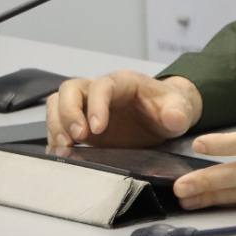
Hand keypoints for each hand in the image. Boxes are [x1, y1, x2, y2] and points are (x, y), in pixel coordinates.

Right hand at [46, 71, 203, 148]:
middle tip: (77, 139)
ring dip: (57, 125)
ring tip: (65, 148)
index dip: (95, 105)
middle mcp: (100, 90)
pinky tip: (63, 153)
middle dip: (68, 113)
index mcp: (123, 82)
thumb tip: (173, 118)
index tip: (97, 129)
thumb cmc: (167, 107)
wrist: (163, 116)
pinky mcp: (81, 124)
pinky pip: (58, 123)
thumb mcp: (179, 109)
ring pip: (58, 103)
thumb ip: (178, 112)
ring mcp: (87, 106)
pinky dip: (56, 137)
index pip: (101, 86)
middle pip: (70, 89)